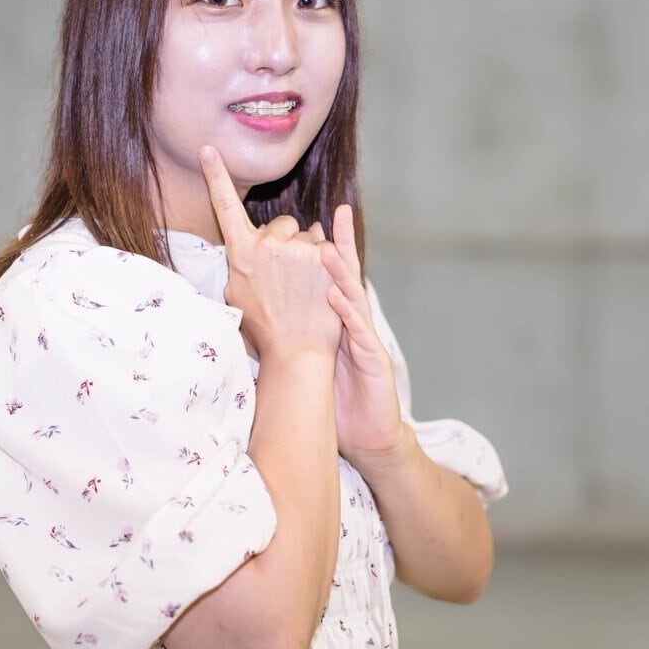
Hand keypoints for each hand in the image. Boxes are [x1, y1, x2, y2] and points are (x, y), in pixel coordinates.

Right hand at [201, 146, 341, 362]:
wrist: (297, 351)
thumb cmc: (264, 327)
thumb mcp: (237, 293)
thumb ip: (243, 262)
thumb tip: (260, 241)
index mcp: (240, 253)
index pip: (224, 206)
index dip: (215, 175)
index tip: (208, 148)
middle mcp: (266, 244)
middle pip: (281, 224)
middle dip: (284, 242)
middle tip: (284, 278)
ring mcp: (296, 248)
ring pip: (305, 236)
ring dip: (306, 254)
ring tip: (302, 289)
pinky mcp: (324, 255)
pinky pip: (326, 245)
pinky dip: (325, 262)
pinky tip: (319, 287)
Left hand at [319, 203, 406, 465]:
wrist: (367, 434)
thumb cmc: (339, 396)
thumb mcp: (318, 358)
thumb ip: (305, 330)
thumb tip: (274, 307)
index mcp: (342, 321)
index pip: (334, 279)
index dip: (330, 248)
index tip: (319, 219)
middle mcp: (357, 324)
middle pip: (350, 279)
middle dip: (344, 245)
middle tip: (336, 214)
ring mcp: (367, 340)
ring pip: (355, 300)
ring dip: (341, 273)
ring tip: (326, 248)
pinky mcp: (374, 360)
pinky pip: (360, 333)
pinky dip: (348, 313)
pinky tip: (336, 296)